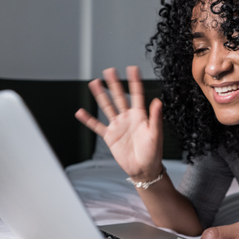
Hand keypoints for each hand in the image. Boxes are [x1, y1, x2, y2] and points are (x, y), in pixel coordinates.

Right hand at [75, 66, 163, 180]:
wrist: (143, 169)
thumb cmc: (153, 153)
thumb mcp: (155, 134)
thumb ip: (155, 117)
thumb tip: (158, 101)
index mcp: (140, 116)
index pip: (136, 94)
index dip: (134, 81)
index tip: (132, 69)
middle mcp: (127, 118)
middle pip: (119, 97)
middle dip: (114, 84)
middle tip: (109, 70)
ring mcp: (118, 126)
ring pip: (107, 107)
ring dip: (100, 96)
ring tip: (94, 83)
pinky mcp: (110, 136)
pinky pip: (97, 126)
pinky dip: (88, 119)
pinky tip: (81, 112)